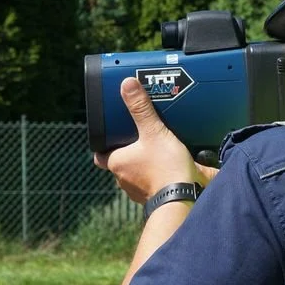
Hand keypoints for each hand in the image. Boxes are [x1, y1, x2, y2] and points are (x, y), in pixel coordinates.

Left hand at [94, 78, 215, 203]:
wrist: (183, 200)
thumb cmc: (164, 169)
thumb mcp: (154, 132)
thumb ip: (141, 108)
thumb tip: (126, 85)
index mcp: (117, 163)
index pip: (100, 154)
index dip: (105, 145)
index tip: (112, 135)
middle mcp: (123, 179)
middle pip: (121, 161)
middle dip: (130, 151)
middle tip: (141, 136)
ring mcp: (138, 190)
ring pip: (136, 173)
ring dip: (144, 163)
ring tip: (159, 149)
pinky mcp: (155, 196)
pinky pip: (152, 183)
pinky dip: (158, 174)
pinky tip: (170, 164)